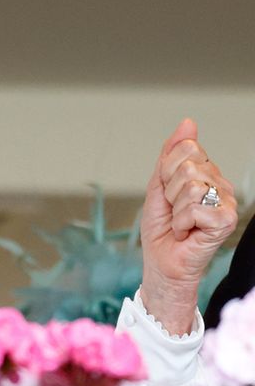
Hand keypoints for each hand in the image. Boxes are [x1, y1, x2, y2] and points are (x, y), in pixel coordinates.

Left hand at [140, 118, 237, 334]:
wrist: (162, 262)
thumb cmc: (161, 229)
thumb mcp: (158, 186)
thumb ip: (170, 155)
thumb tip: (188, 123)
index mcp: (206, 173)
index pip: (185, 149)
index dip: (166, 172)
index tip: (167, 192)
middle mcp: (221, 184)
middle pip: (187, 167)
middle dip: (169, 191)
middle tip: (174, 211)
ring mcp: (228, 202)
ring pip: (191, 186)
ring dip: (175, 209)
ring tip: (180, 222)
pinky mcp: (227, 221)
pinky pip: (196, 208)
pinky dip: (182, 222)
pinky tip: (187, 231)